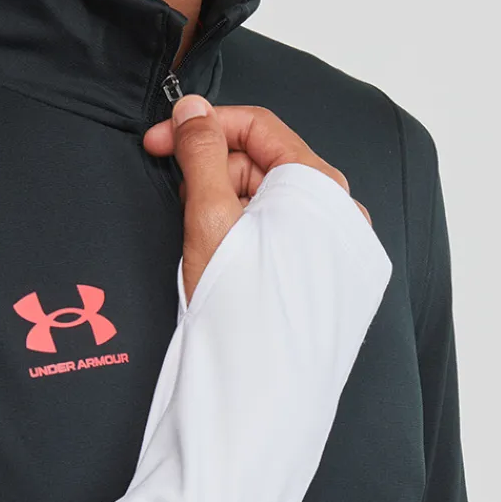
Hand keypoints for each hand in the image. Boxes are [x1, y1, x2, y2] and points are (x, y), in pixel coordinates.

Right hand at [142, 96, 373, 305]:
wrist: (260, 392)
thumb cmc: (241, 311)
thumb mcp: (209, 216)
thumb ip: (201, 152)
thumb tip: (192, 109)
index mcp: (321, 188)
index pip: (258, 126)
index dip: (204, 125)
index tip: (162, 140)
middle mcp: (337, 211)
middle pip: (262, 159)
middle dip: (211, 166)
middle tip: (174, 190)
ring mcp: (332, 243)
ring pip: (267, 195)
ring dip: (224, 198)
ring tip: (199, 233)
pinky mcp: (321, 272)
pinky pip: (279, 228)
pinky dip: (242, 227)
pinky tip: (219, 249)